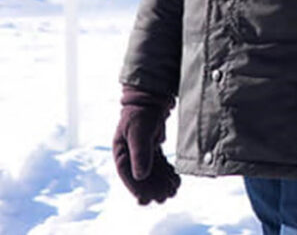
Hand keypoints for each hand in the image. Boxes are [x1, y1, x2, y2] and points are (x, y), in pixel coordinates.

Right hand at [112, 86, 180, 204]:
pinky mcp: (152, 146)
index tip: (146, 200)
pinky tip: (175, 180)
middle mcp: (129, 153)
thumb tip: (140, 175)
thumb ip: (140, 152)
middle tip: (165, 198)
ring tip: (173, 191)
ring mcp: (140, 150)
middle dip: (152, 188)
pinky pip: (158, 164)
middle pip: (140, 175)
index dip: (137, 188)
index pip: (127, 174)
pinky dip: (166, 172)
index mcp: (120, 151)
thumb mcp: (139, 131)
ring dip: (161, 182)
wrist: (150, 97)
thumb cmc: (141, 112)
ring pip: (151, 171)